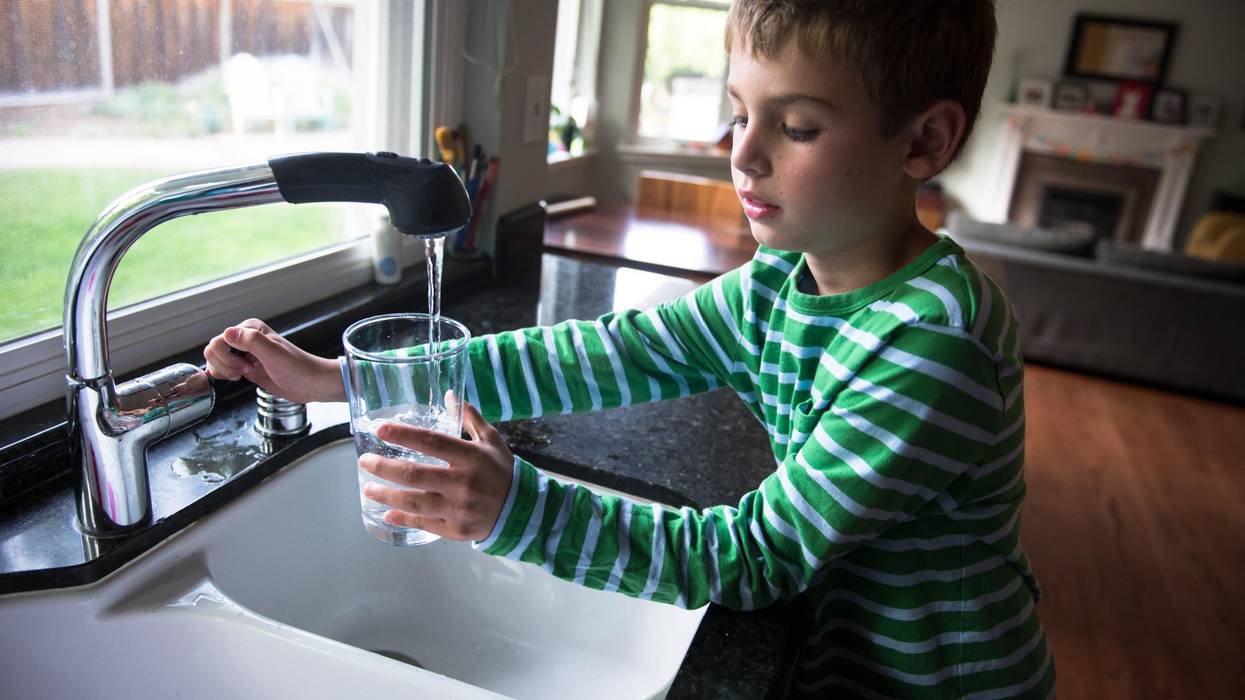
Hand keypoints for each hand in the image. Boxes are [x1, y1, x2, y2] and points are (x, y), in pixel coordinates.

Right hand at [203, 318, 344, 402]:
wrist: (311, 384)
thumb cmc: (298, 368)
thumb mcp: (275, 354)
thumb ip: (252, 342)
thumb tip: (228, 333)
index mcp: (250, 329)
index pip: (219, 340)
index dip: (227, 357)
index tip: (246, 365)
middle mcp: (244, 339)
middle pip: (213, 350)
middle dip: (224, 365)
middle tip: (244, 371)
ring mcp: (243, 353)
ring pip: (215, 360)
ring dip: (224, 371)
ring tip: (243, 374)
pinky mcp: (244, 367)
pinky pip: (221, 368)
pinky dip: (224, 375)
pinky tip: (239, 377)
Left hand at [359, 398, 513, 541]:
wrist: (520, 510)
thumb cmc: (501, 471)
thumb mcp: (491, 441)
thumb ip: (470, 419)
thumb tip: (450, 395)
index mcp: (471, 458)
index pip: (431, 442)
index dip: (403, 435)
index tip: (380, 430)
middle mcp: (463, 483)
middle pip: (415, 475)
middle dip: (384, 467)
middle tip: (364, 461)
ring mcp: (458, 509)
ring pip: (414, 503)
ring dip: (387, 496)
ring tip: (368, 488)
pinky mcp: (455, 530)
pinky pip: (424, 524)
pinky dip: (403, 519)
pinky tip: (387, 513)